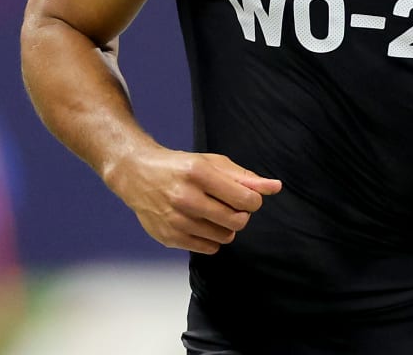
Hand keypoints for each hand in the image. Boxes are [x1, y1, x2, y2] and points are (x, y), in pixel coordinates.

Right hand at [105, 146, 281, 254]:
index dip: (253, 201)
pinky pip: (209, 248)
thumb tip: (275, 187)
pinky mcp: (169, 237)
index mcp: (198, 173)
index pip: (245, 200)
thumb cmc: (180, 167)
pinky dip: (211, 238)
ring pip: (224, 237)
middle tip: (230, 205)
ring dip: (226, 227)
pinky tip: (200, 223)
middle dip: (241, 215)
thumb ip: (245, 177)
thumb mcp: (212, 163)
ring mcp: (175, 220)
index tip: (246, 198)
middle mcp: (185, 197)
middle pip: (237, 221)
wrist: (137, 175)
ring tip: (213, 213)